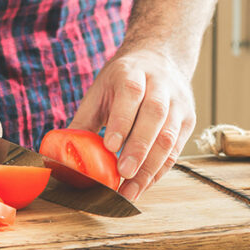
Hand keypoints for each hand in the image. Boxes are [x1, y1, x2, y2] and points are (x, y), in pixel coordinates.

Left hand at [69, 46, 195, 199]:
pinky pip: (176, 149)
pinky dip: (160, 170)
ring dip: (151, 166)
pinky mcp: (188, 120)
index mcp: (133, 72)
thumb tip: (61, 153)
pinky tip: (144, 184)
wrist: (158, 59)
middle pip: (154, 115)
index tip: (110, 146)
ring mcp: (178, 102)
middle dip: (139, 147)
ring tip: (131, 190)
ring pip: (169, 135)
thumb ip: (83, 120)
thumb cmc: (122, 80)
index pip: (131, 94)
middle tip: (123, 173)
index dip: (122, 120)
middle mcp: (160, 85)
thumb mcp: (100, 91)